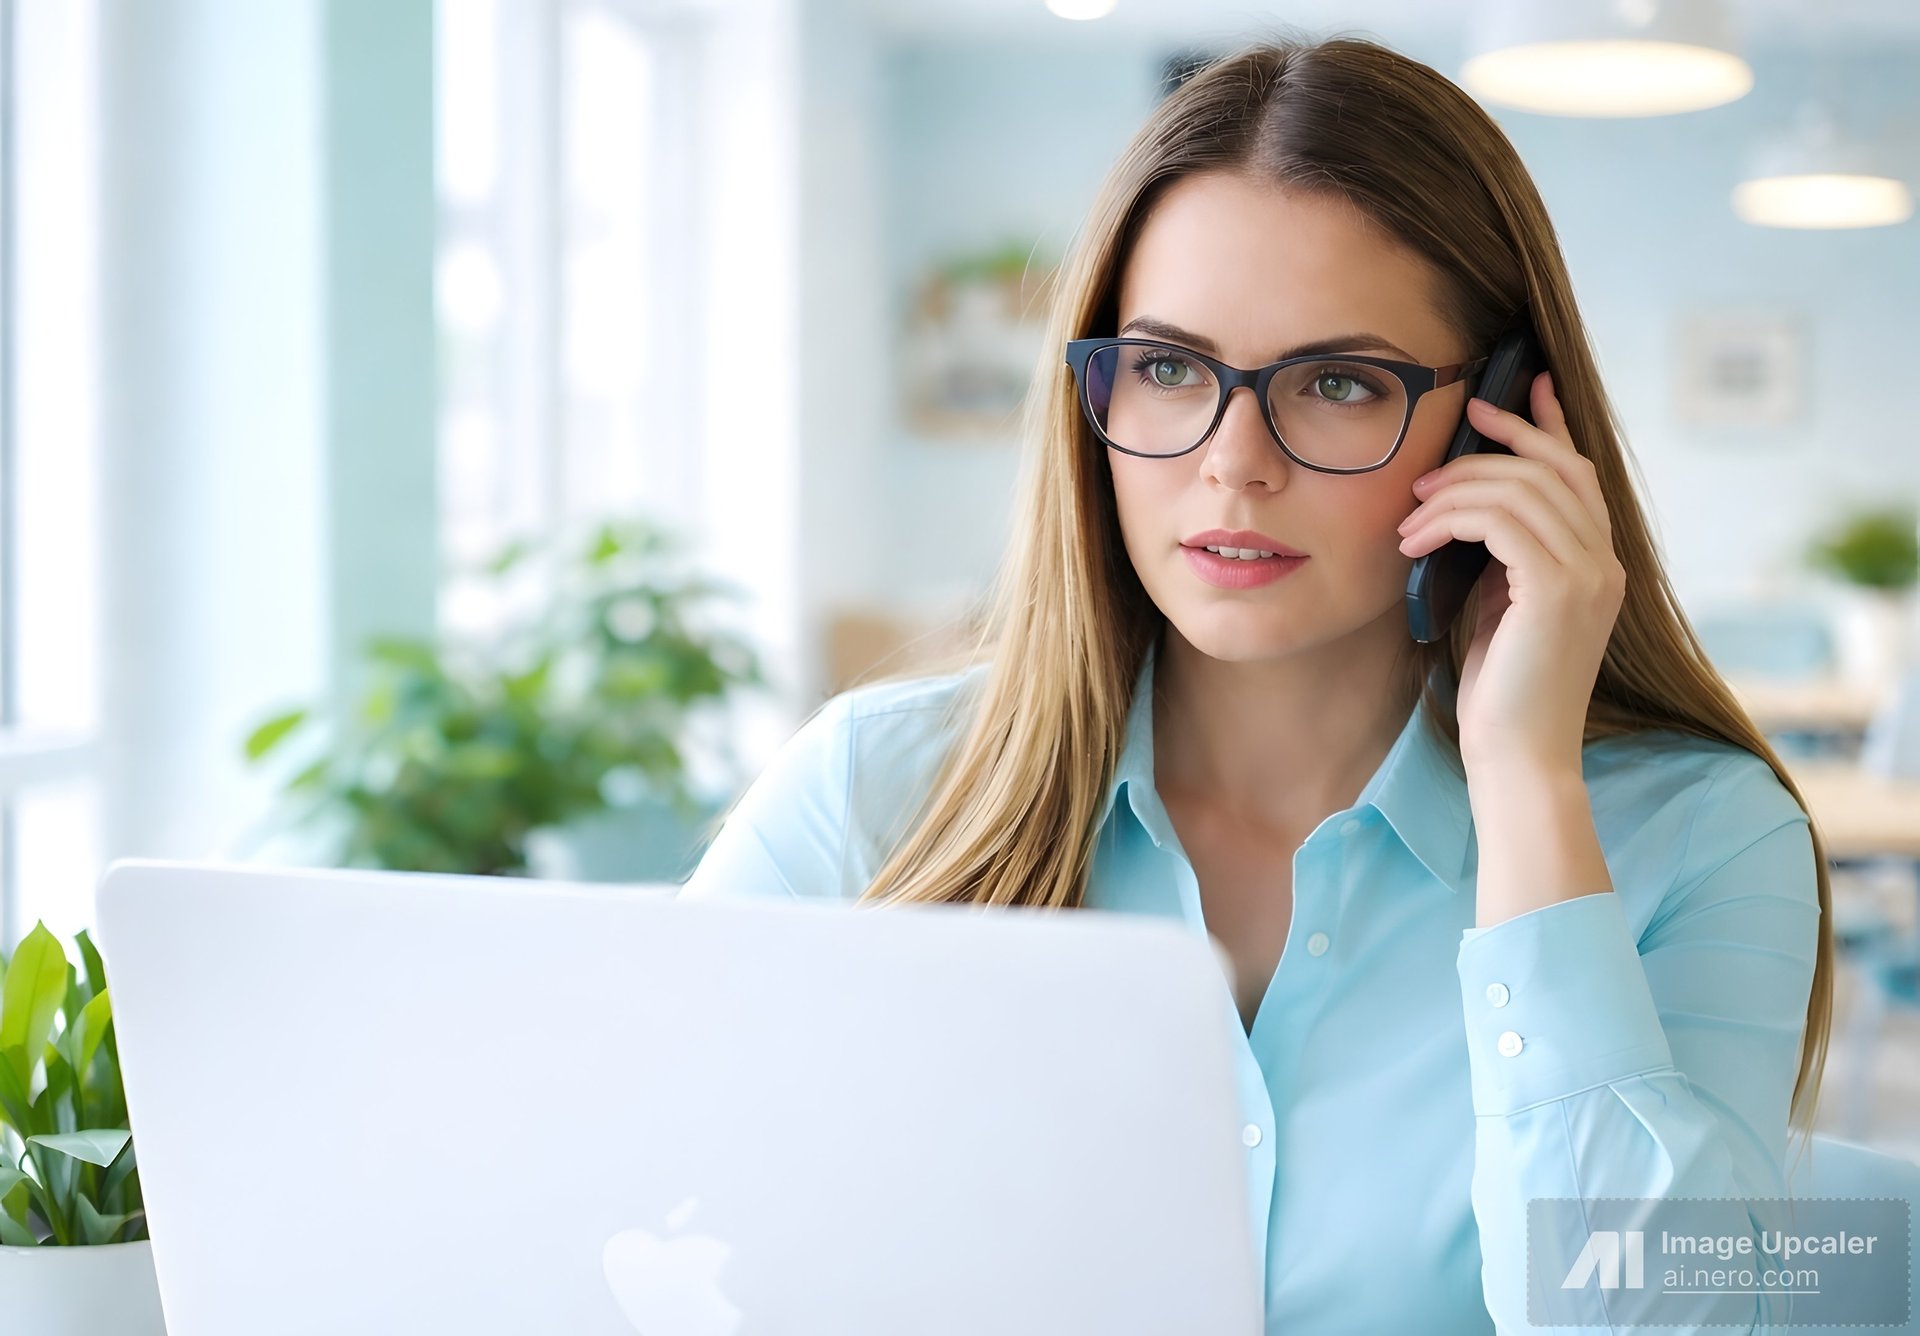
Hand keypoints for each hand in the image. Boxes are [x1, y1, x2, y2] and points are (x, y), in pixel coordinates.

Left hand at [1394, 371, 1625, 774]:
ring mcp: (1589, 575)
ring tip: (1410, 518)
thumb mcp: (1502, 608)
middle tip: (1434, 454)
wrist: (1518, 756)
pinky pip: (1501, 521)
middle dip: (1494, 444)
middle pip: (1552, 468)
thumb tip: (1468, 511)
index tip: (1515, 392)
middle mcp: (1605, 563)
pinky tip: (1416, 540)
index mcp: (1599, 565)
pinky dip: (1452, 518)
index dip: (1547, 426)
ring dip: (1454, 492)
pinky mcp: (1557, 590)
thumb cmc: (1503, 692)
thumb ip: (1503, 558)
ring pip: (1521, 489)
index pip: (1579, 473)